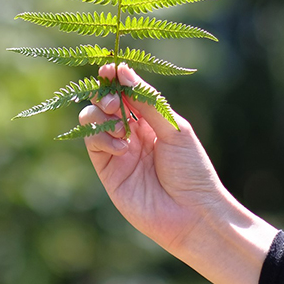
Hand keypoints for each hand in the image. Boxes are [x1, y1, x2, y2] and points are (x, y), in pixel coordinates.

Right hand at [80, 63, 277, 283]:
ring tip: (121, 127)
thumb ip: (147, 101)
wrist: (192, 214)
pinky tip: (122, 147)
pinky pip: (93, 143)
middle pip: (104, 101)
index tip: (109, 69)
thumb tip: (123, 70)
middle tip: (114, 101)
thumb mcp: (173, 128)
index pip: (125, 91)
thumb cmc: (192, 169)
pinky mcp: (107, 169)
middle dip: (105, 95)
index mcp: (149, 118)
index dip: (115, 79)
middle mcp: (130, 131)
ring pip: (91, 119)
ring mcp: (117, 149)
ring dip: (101, 115)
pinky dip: (102, 138)